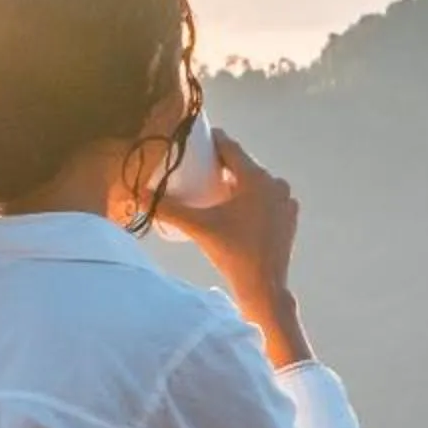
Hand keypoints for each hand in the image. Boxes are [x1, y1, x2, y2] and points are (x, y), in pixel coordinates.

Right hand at [158, 132, 313, 363]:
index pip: (231, 147)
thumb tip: (138, 194)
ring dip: (235, 180)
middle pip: (243, 164)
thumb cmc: (232, 254)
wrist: (264, 286)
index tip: (194, 141)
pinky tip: (233, 204)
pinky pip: (266, 196)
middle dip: (220, 163)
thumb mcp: (198, 227)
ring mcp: (286, 200)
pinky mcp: (289, 216)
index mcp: (257, 178)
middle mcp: (276, 183)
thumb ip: (168, 209)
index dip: (211, 141)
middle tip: (197, 164)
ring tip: (211, 184)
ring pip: (255, 181)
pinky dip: (250, 196)